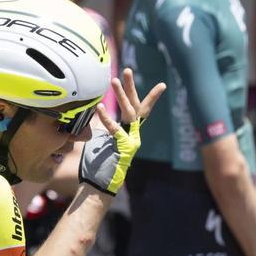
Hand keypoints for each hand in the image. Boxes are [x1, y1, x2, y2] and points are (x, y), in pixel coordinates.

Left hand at [80, 69, 164, 194]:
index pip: (141, 110)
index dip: (151, 97)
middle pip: (136, 106)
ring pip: (130, 114)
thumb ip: (100, 127)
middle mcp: (134, 135)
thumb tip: (92, 113)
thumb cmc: (97, 165)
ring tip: (113, 80)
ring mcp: (132, 141)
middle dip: (132, 87)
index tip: (163, 85)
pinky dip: (107, 118)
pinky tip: (99, 107)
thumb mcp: (99, 140)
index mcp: (129, 132)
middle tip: (127, 70)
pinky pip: (116, 130)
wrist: (99, 186)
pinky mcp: (125, 148)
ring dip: (122, 96)